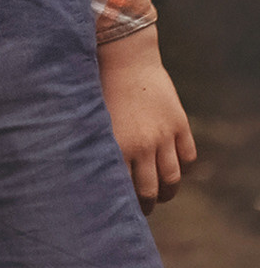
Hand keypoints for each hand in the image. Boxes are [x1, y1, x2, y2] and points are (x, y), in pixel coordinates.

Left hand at [99, 26, 195, 213]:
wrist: (124, 57)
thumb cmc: (97, 85)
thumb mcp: (89, 117)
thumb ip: (91, 144)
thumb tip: (80, 169)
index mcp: (116, 145)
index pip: (123, 188)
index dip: (124, 204)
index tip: (119, 211)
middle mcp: (143, 145)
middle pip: (150, 189)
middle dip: (146, 203)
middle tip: (143, 209)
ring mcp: (164, 135)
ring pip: (172, 178)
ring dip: (167, 191)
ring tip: (160, 195)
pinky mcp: (179, 123)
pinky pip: (187, 156)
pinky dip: (183, 167)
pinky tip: (174, 170)